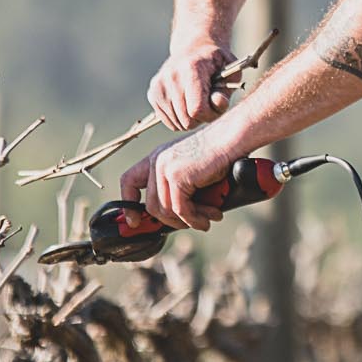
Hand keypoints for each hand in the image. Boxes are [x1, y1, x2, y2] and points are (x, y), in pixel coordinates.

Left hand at [120, 129, 235, 233]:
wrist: (232, 137)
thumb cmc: (218, 153)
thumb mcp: (191, 169)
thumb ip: (177, 187)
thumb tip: (173, 217)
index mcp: (156, 157)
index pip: (129, 181)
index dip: (129, 202)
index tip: (134, 221)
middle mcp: (157, 161)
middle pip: (151, 205)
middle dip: (170, 221)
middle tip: (192, 223)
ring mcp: (165, 168)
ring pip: (165, 211)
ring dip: (187, 221)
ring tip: (206, 220)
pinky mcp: (177, 176)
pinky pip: (180, 209)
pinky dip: (195, 219)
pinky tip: (209, 217)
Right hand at [146, 40, 232, 130]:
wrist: (195, 49)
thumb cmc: (216, 65)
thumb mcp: (230, 73)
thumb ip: (226, 91)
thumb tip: (217, 102)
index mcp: (192, 68)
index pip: (197, 109)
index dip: (210, 114)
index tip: (215, 105)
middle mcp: (171, 75)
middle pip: (186, 120)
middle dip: (200, 117)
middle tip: (207, 103)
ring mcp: (159, 84)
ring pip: (176, 124)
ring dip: (190, 119)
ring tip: (196, 101)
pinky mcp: (152, 92)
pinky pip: (167, 121)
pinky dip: (178, 118)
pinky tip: (185, 103)